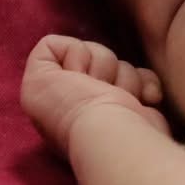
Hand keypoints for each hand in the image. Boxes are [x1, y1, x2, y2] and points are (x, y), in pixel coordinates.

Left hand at [21, 36, 167, 153]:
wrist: (116, 134)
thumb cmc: (75, 112)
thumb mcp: (38, 82)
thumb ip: (44, 57)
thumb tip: (72, 52)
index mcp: (54, 95)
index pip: (66, 50)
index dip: (76, 56)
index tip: (75, 78)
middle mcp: (79, 99)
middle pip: (95, 52)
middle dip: (101, 66)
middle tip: (97, 92)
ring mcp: (108, 104)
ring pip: (119, 63)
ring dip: (124, 79)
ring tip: (119, 103)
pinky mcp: (135, 108)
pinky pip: (143, 75)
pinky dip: (145, 83)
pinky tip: (146, 100)